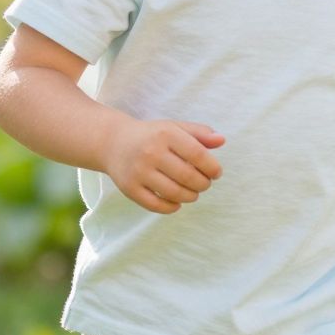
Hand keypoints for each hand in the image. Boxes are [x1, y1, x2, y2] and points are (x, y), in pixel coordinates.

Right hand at [101, 118, 224, 214]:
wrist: (113, 142)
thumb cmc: (152, 136)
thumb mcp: (175, 128)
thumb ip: (200, 133)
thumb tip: (222, 140)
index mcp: (166, 134)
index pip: (198, 155)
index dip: (212, 168)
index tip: (216, 173)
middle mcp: (151, 152)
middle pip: (188, 177)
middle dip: (203, 184)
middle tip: (204, 184)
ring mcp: (138, 172)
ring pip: (174, 193)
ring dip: (190, 196)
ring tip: (193, 192)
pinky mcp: (129, 188)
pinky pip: (156, 205)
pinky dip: (171, 207)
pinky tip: (177, 202)